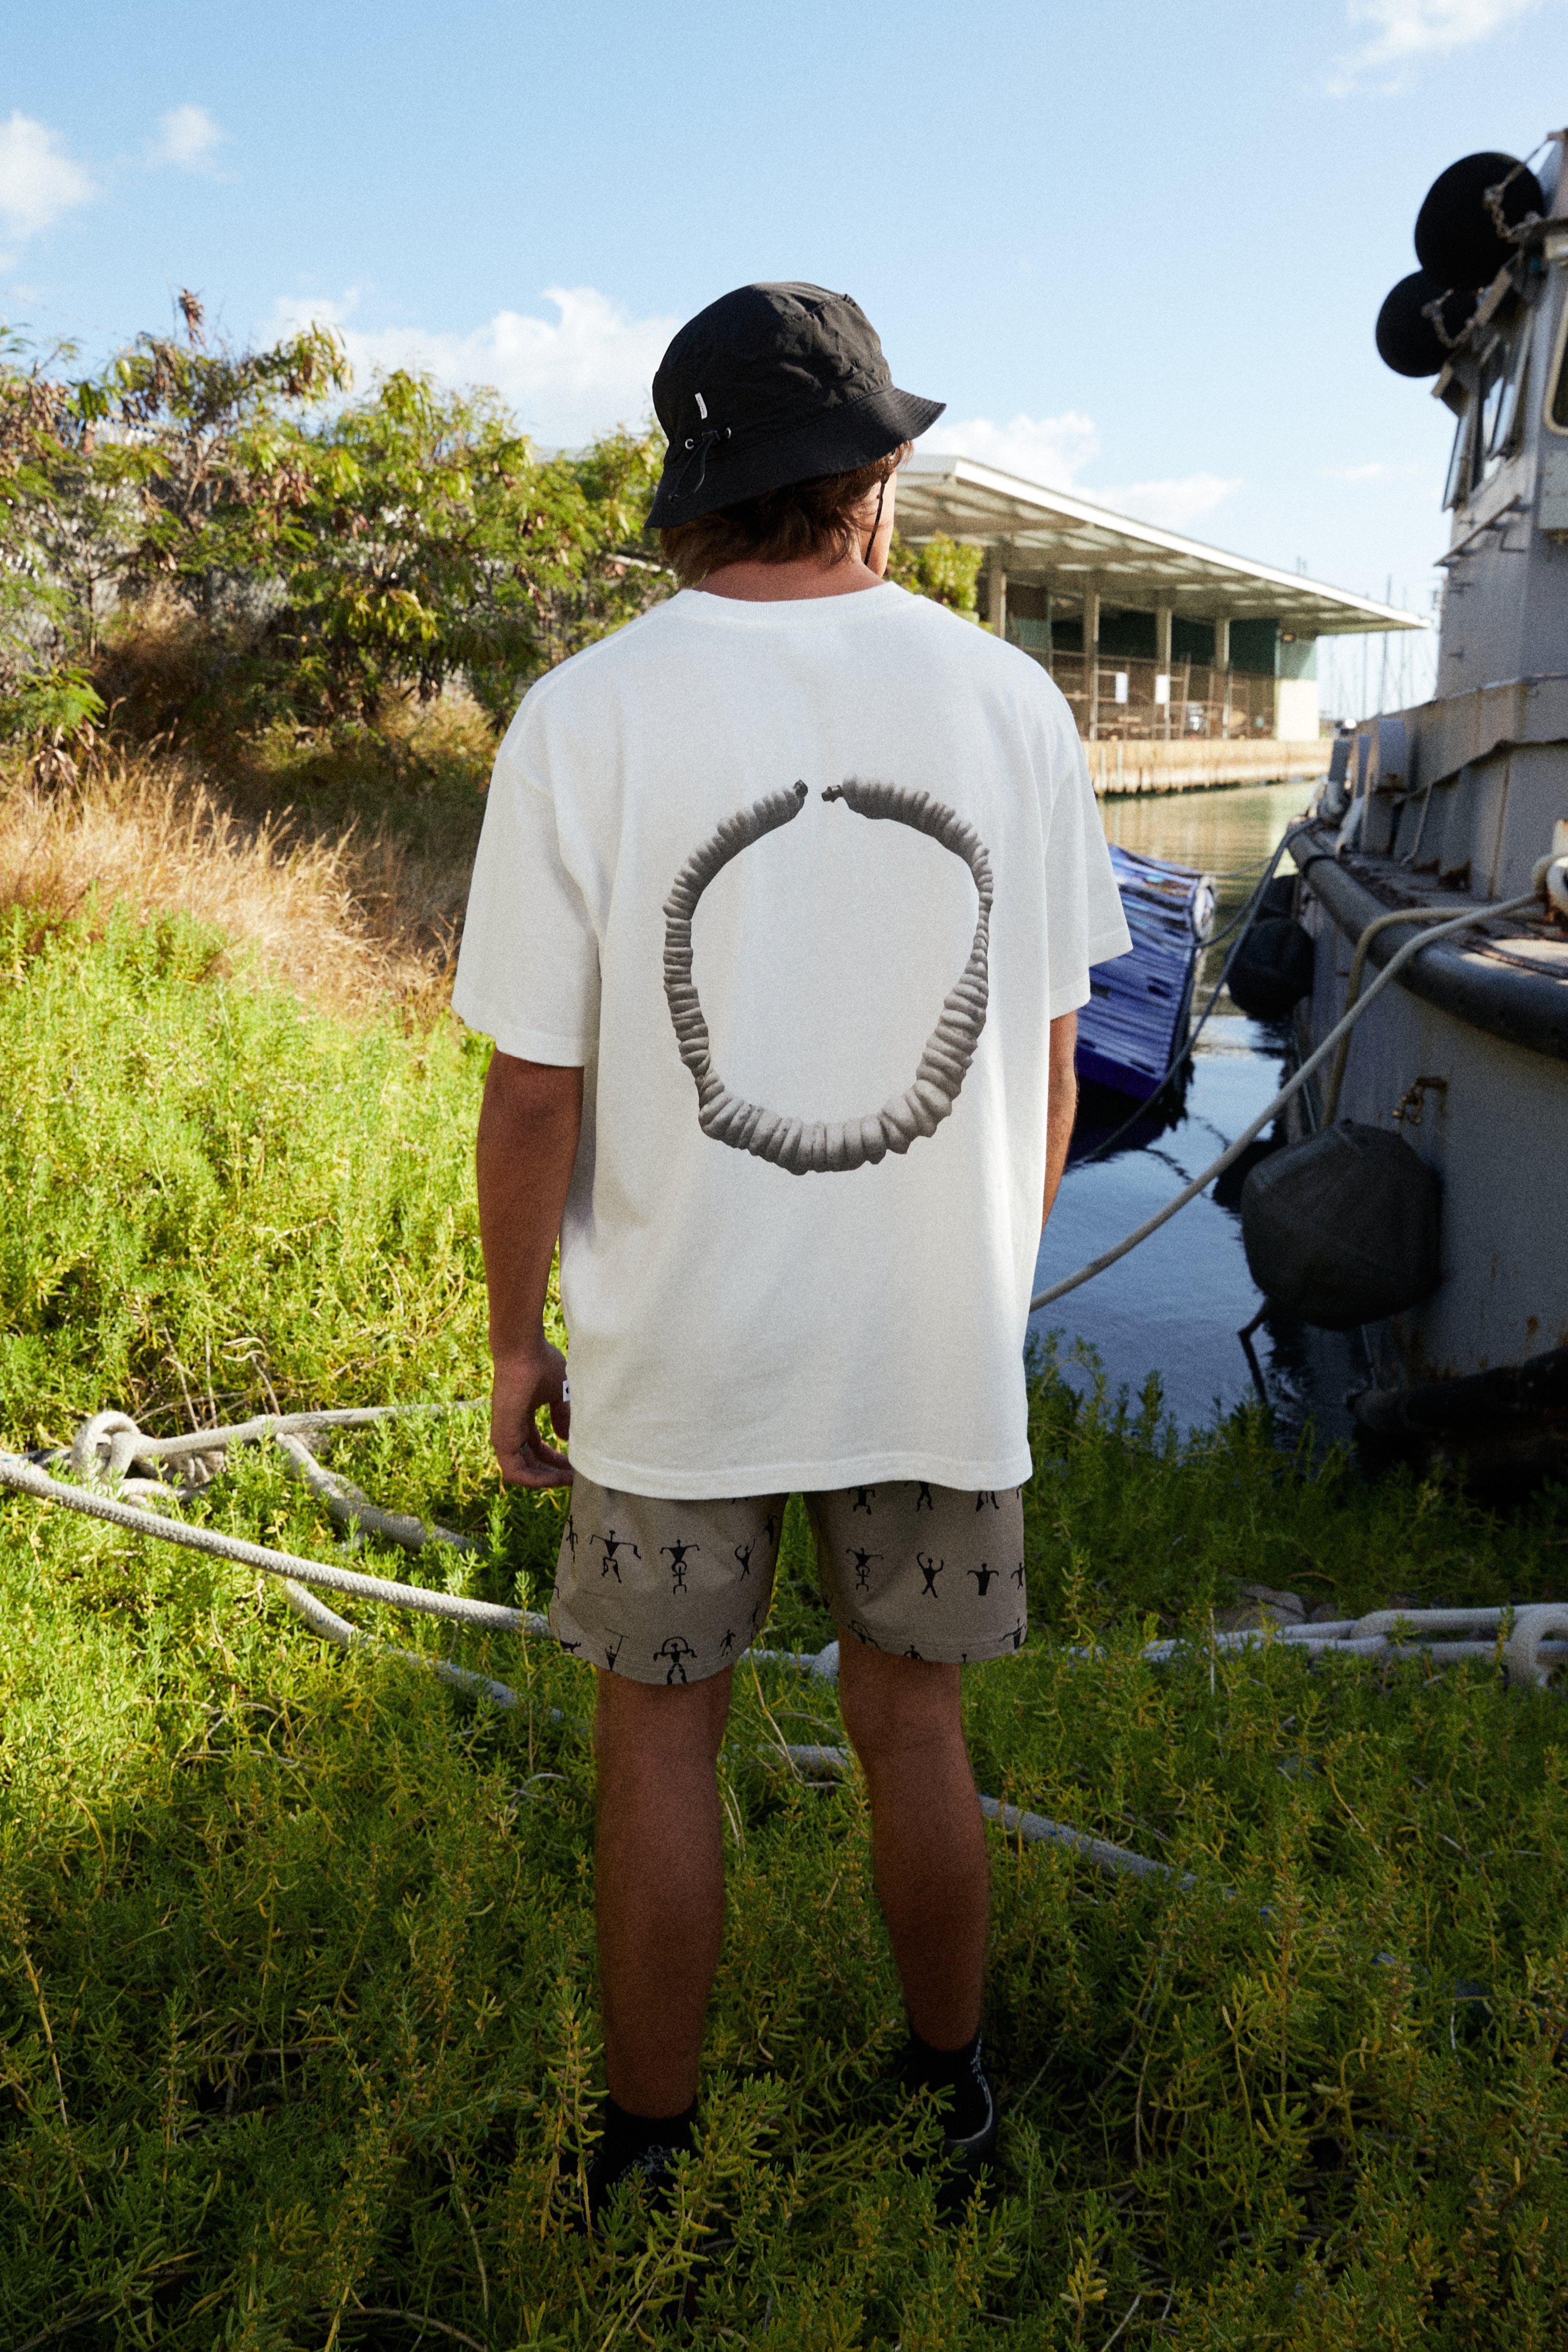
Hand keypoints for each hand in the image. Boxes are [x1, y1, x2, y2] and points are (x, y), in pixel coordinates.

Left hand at [490, 1341, 572, 1487]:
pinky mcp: (502, 1440)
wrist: (524, 1352)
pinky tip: (556, 1478)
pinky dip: (535, 1480)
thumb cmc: (540, 1365)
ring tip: (569, 1479)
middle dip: (554, 1472)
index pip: (536, 1447)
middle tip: (575, 1476)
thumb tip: (566, 1437)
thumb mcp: (559, 1394)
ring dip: (546, 1480)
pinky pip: (515, 1473)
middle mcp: (512, 1428)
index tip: (575, 1464)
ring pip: (523, 1472)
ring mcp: (505, 1435)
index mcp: (522, 1417)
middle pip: (531, 1461)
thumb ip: (562, 1415)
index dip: (556, 1459)